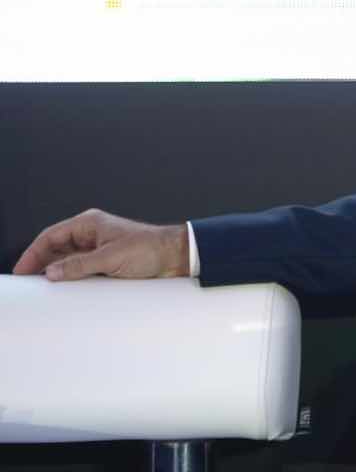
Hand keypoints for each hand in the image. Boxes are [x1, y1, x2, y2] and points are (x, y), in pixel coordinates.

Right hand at [12, 208, 189, 280]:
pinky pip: (81, 268)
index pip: (51, 236)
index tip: (22, 270)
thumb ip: (79, 265)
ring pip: (67, 259)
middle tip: (28, 282)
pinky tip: (65, 289)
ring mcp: (98, 248)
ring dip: (56, 271)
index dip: (33, 252)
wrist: (176, 256)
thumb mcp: (111, 258)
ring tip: (43, 287)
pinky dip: (71, 277)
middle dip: (40, 263)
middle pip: (56, 247)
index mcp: (90, 224)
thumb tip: (52, 271)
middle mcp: (92, 234)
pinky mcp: (106, 261)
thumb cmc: (150, 248)